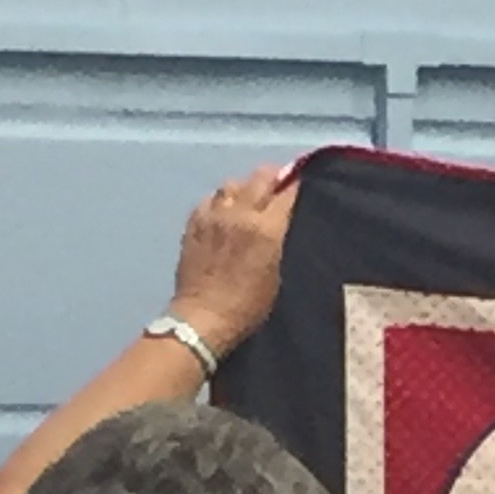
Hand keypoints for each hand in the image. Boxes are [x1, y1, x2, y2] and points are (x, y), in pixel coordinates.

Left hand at [167, 165, 296, 359]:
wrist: (204, 317)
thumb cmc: (248, 306)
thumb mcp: (276, 275)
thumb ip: (277, 241)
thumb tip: (278, 224)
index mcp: (266, 229)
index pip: (286, 193)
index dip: (295, 185)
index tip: (300, 182)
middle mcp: (239, 214)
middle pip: (259, 178)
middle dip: (272, 177)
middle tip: (277, 183)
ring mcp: (213, 215)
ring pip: (231, 184)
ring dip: (243, 187)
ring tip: (247, 198)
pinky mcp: (194, 223)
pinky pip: (209, 199)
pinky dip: (220, 200)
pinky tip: (223, 211)